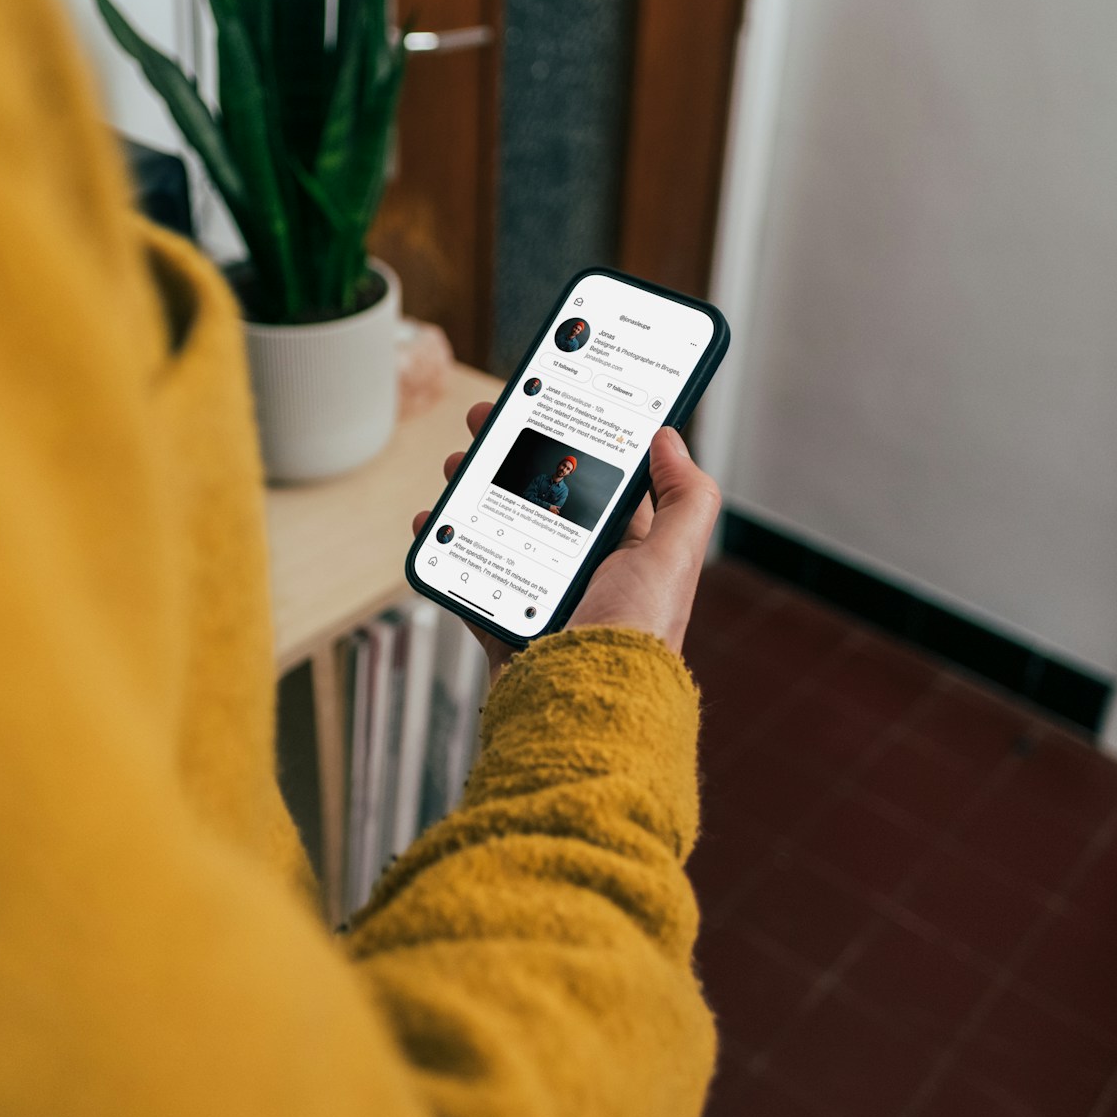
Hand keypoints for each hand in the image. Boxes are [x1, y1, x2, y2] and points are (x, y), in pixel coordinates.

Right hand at [412, 402, 721, 678]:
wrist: (584, 714)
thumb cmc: (634, 641)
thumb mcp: (673, 558)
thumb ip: (684, 497)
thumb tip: (670, 438)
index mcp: (630, 554)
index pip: (602, 482)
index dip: (576, 439)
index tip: (550, 402)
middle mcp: (588, 575)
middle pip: (543, 498)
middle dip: (513, 456)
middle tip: (485, 421)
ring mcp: (542, 599)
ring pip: (503, 529)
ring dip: (476, 491)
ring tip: (457, 465)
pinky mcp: (504, 624)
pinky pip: (469, 577)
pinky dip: (448, 547)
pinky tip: (432, 523)